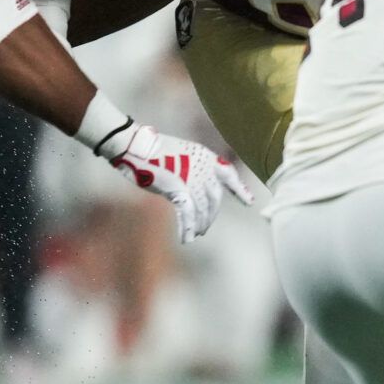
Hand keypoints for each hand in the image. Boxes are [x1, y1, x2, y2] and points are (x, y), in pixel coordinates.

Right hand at [98, 122, 254, 242]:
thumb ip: (192, 170)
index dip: (239, 190)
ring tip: (196, 233)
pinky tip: (186, 238)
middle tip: (205, 227)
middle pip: (215, 198)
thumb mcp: (180, 154)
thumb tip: (192, 192)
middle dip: (211, 215)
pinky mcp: (178, 189)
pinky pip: (186, 214)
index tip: (249, 202)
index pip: (229, 175)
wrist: (134, 145)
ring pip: (202, 209)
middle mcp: (204, 168)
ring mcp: (192, 179)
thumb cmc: (151, 149)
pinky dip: (187, 228)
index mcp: (205, 157)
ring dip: (199, 224)